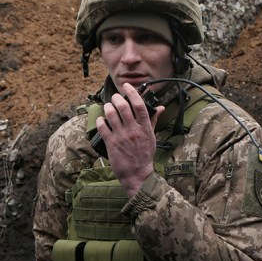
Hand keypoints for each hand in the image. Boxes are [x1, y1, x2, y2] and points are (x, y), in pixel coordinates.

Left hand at [96, 82, 164, 196]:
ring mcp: (121, 137)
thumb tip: (160, 108)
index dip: (133, 93)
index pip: (140, 105)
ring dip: (108, 107)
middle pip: (123, 107)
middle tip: (115, 98)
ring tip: (108, 107)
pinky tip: (102, 120)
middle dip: (117, 98)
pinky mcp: (111, 144)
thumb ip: (153, 120)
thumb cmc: (144, 155)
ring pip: (111, 115)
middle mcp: (133, 131)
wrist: (137, 174)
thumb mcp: (152, 137)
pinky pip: (103, 127)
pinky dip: (101, 120)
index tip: (127, 86)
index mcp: (144, 128)